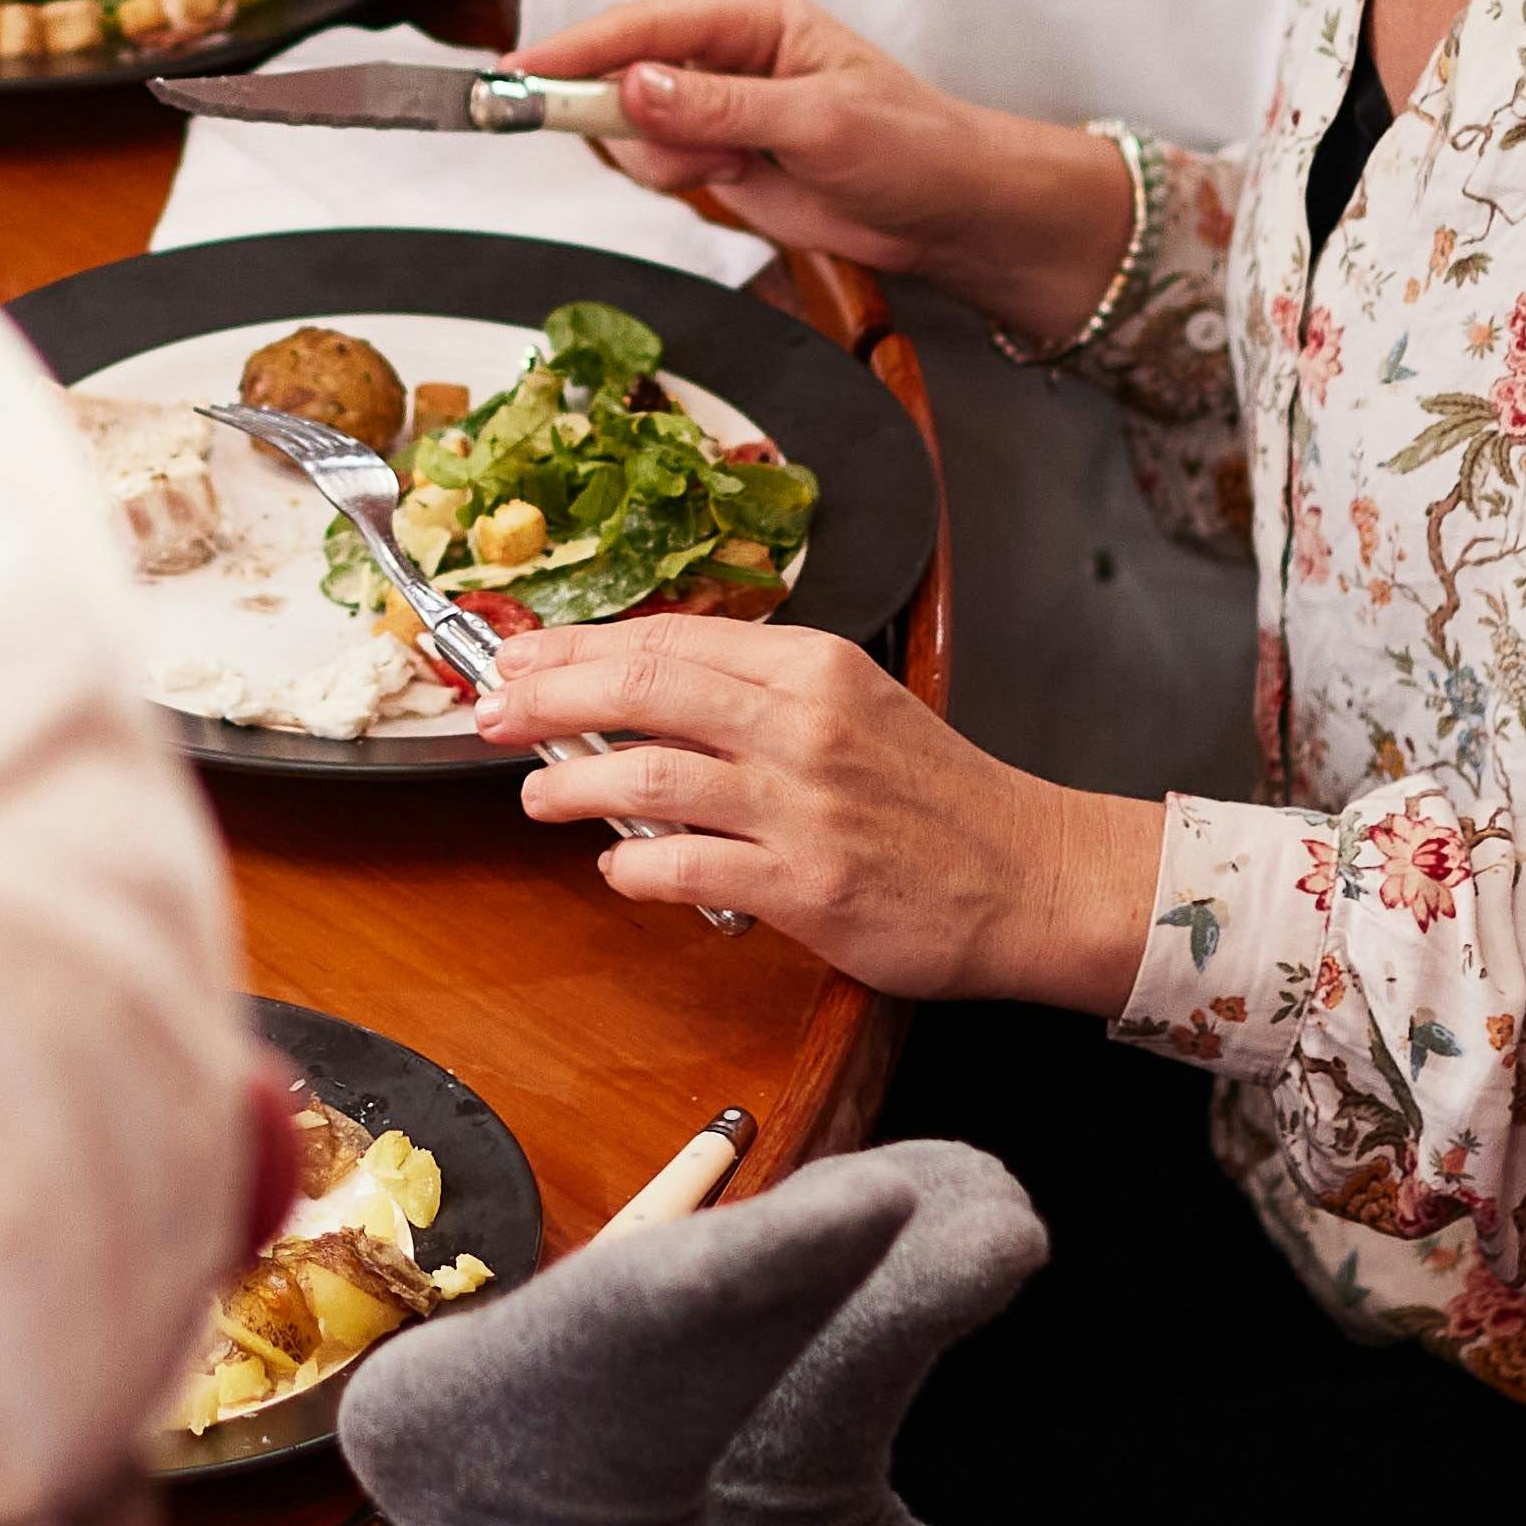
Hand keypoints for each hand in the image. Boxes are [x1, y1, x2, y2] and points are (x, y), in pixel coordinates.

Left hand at [486, 616, 1164, 1004]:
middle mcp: (805, 724)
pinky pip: (684, 869)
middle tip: (492, 711)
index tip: (522, 659)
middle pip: (642, 687)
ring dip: (572, 785)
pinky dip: (632, 869)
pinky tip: (617, 870)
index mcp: (814, 667)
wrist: (1033, 877)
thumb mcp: (855, 708)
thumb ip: (757, 696)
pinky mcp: (806, 887)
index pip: (669, 638)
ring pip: (647, 777)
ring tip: (536, 795)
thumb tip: (641, 695)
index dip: (578, 648)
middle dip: (549, 695)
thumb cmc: (939, 799)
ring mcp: (802, 806)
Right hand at [512, 0, 1126, 332]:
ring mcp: (709, 98)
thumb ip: (721, 106)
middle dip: (631, 122)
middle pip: (615, 71)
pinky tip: (733, 177)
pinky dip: (676, 179)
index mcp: (750, 9)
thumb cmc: (909, 144)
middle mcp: (720, 45)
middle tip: (685, 154)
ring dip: (664, 158)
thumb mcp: (820, 123)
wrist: (942, 208)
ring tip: (735, 165)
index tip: (518, 75)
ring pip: (624, 125)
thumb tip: (639, 85)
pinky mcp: (706, 145)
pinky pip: (648, 160)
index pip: (640, 23)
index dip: (573, 50)